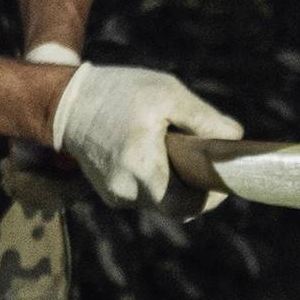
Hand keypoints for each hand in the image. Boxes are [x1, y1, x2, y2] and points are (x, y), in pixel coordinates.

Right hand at [51, 62, 243, 208]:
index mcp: (143, 169)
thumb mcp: (167, 93)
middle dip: (193, 187)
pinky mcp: (109, 193)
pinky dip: (155, 179)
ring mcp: (115, 195)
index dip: (209, 198)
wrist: (65, 103)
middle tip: (203, 163)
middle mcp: (127, 190)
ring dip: (173, 182)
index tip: (220, 179)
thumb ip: (204, 118)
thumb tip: (234, 138)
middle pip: (175, 205)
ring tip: (172, 149)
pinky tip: (152, 153)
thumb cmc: (119, 93)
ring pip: (159, 200)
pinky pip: (143, 193)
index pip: (187, 206)